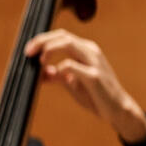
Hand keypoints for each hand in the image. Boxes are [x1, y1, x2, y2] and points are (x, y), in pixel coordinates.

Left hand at [24, 29, 145, 142]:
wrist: (117, 110)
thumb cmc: (96, 95)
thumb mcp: (72, 83)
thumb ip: (58, 75)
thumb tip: (41, 72)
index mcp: (86, 50)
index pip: (61, 35)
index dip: (42, 39)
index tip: (28, 50)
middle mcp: (91, 52)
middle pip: (62, 35)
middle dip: (41, 41)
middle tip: (28, 53)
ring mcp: (94, 62)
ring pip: (68, 44)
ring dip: (49, 50)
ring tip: (40, 62)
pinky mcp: (95, 77)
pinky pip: (71, 66)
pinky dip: (58, 69)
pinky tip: (53, 77)